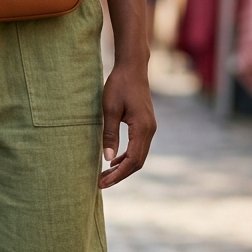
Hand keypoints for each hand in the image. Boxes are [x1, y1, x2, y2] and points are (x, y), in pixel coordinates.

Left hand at [99, 63, 155, 188]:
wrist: (133, 68)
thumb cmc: (119, 85)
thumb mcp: (109, 110)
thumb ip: (109, 135)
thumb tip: (107, 159)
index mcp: (142, 129)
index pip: (132, 161)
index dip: (117, 175)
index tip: (102, 183)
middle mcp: (150, 131)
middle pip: (137, 162)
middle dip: (120, 175)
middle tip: (101, 183)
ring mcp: (150, 128)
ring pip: (139, 156)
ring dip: (123, 167)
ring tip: (105, 174)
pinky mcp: (146, 124)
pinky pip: (138, 147)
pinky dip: (127, 157)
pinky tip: (114, 160)